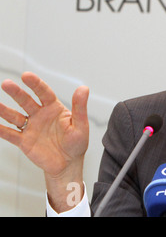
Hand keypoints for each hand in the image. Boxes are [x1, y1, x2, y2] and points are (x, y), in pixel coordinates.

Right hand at [0, 72, 88, 210]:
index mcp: (54, 108)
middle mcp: (40, 115)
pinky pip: (10, 134)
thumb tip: (84, 88)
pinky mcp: (24, 141)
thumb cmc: (77, 143)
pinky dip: (1, 129)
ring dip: (5, 110)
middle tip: (6, 84)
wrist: (68, 164)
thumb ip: (80, 107)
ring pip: (15, 116)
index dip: (35, 84)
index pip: (44, 93)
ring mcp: (31, 127)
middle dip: (17, 93)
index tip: (26, 76)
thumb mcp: (81, 125)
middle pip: (26, 101)